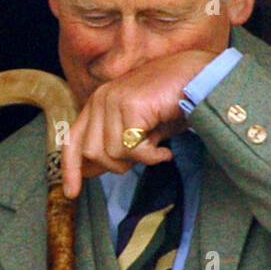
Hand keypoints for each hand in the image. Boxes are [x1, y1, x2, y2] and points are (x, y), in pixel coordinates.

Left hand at [62, 50, 215, 197]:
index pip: (72, 139)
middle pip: (92, 153)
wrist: (200, 76)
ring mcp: (113, 100)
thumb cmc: (173, 103)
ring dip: (137, 160)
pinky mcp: (130, 105)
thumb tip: (92, 170)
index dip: (70, 169)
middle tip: (143, 156)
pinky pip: (131, 149)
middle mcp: (101, 99)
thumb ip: (115, 146)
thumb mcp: (139, 129)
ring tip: (157, 149)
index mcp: (98, 103)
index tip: (72, 193)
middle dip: (117, 165)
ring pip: (112, 153)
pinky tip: (164, 151)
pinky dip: (150, 157)